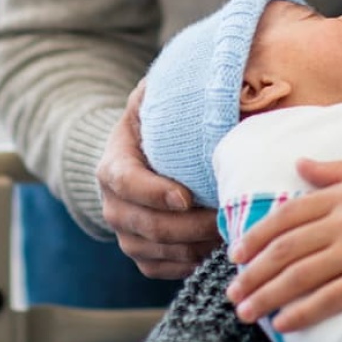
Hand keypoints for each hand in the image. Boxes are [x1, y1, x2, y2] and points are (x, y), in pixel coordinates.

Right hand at [96, 81, 221, 277]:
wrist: (137, 158)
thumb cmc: (154, 124)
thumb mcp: (154, 100)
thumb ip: (168, 88)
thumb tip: (206, 72)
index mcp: (113, 165)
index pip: (127, 183)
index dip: (155, 192)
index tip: (186, 196)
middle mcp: (112, 205)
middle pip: (148, 225)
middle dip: (191, 225)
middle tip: (227, 216)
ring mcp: (125, 234)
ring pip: (158, 252)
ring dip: (195, 246)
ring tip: (229, 232)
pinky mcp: (140, 254)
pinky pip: (162, 269)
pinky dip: (189, 264)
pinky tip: (216, 248)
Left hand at [225, 158, 341, 331]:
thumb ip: (337, 169)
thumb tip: (300, 163)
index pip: (287, 215)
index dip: (257, 236)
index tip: (237, 253)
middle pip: (287, 249)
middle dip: (253, 273)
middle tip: (233, 291)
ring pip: (301, 275)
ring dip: (268, 296)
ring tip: (247, 312)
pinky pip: (332, 297)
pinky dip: (304, 311)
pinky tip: (284, 323)